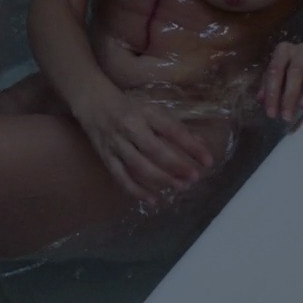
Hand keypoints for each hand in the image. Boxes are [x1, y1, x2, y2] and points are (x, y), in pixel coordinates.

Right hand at [67, 83, 214, 205]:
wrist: (94, 102)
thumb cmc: (130, 106)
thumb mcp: (154, 110)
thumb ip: (175, 128)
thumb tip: (201, 144)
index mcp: (146, 113)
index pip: (172, 130)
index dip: (191, 146)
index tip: (207, 160)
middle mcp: (130, 127)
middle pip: (155, 150)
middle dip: (176, 165)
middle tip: (194, 177)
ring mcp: (116, 144)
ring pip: (138, 166)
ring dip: (160, 179)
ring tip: (179, 187)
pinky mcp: (106, 157)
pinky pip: (121, 177)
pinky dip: (136, 191)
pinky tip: (153, 200)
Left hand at [260, 40, 302, 122]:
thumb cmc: (291, 73)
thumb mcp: (278, 78)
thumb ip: (269, 87)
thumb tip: (261, 99)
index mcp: (284, 51)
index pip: (275, 70)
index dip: (272, 93)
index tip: (272, 113)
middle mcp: (302, 49)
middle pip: (295, 71)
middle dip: (289, 95)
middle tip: (287, 116)